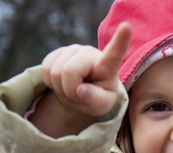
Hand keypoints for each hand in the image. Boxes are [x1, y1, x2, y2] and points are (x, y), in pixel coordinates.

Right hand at [30, 22, 131, 136]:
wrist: (80, 96)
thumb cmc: (96, 99)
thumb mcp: (102, 106)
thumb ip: (95, 100)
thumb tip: (81, 90)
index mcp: (108, 66)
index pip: (114, 53)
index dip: (120, 40)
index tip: (127, 26)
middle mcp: (90, 53)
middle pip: (69, 71)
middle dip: (70, 90)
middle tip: (78, 94)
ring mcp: (73, 50)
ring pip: (55, 72)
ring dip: (60, 87)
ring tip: (72, 88)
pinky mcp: (58, 52)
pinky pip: (45, 69)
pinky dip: (51, 82)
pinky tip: (62, 82)